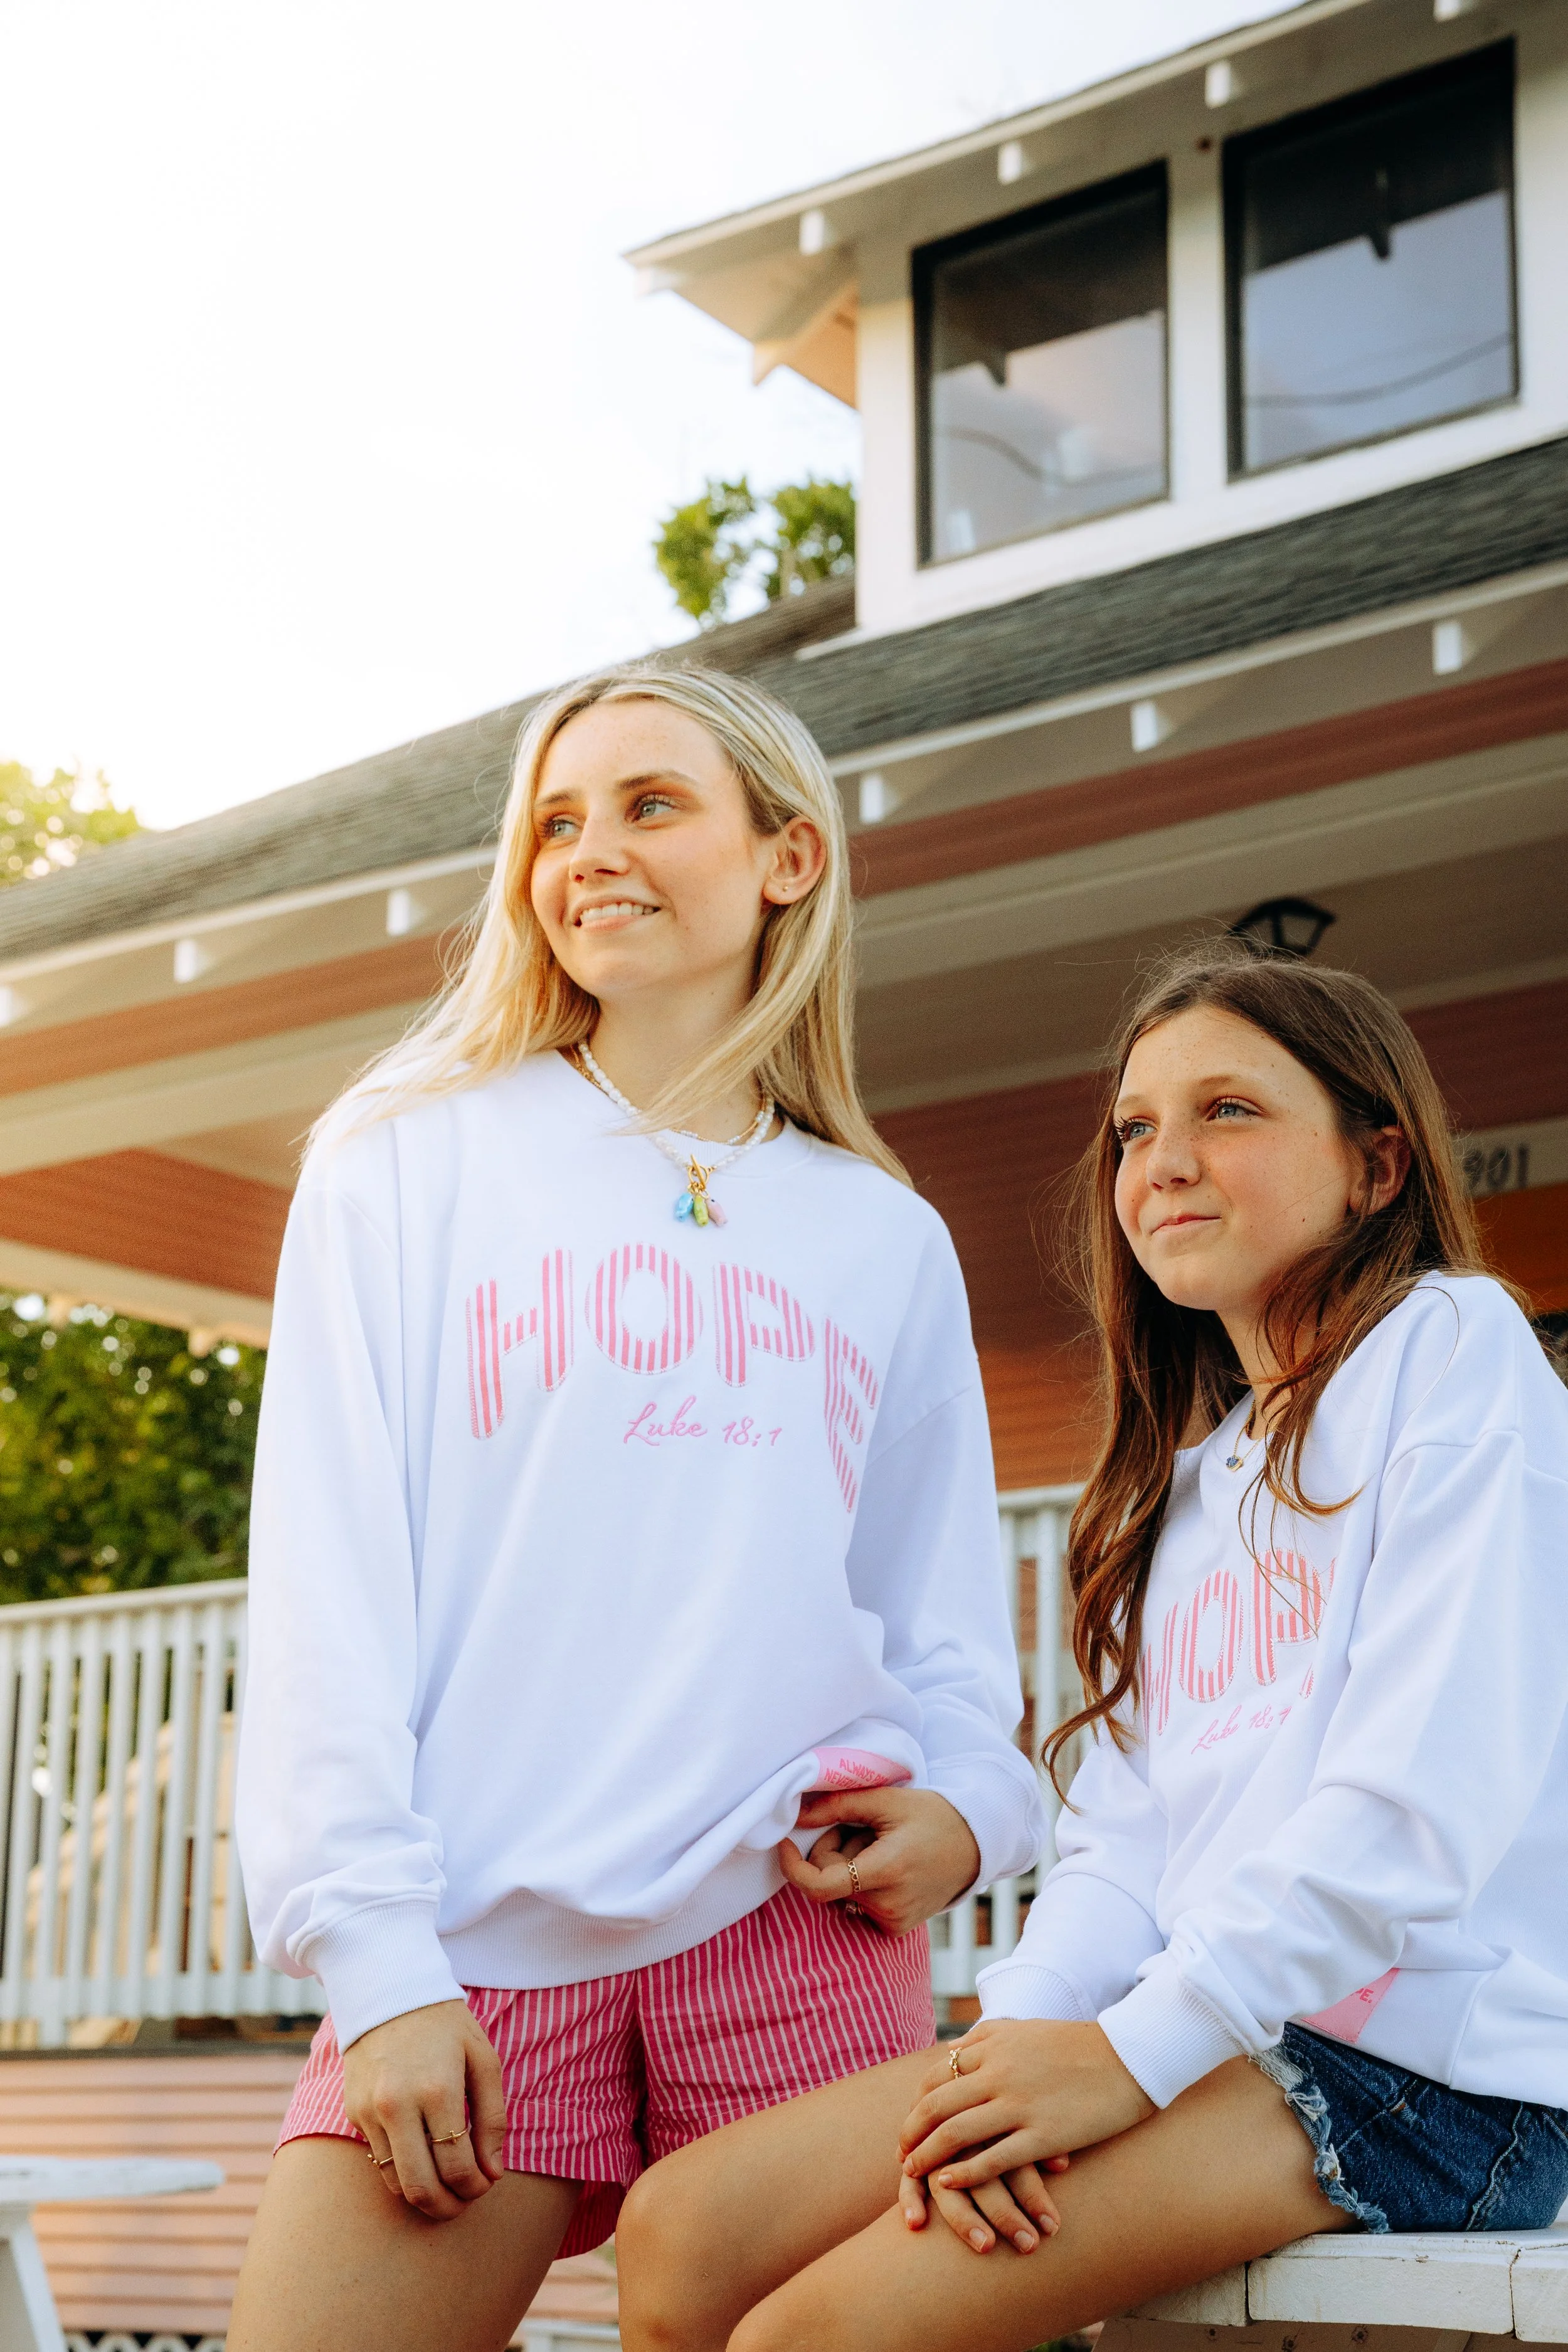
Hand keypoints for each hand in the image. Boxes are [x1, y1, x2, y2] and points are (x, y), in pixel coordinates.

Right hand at [343, 1998, 506, 2220]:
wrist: (390, 1992)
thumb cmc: (446, 2025)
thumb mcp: (483, 2059)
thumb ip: (493, 2118)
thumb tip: (493, 2172)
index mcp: (437, 2089)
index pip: (456, 2165)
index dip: (475, 2187)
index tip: (486, 2184)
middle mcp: (398, 2105)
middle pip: (421, 2188)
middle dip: (448, 2208)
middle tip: (464, 2203)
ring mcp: (370, 2112)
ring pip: (396, 2183)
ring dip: (423, 2198)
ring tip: (445, 2189)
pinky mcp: (353, 2113)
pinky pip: (378, 2162)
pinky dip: (402, 2172)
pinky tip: (421, 2160)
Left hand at [777, 1786, 979, 1936]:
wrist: (976, 1844)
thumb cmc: (932, 1816)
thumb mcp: (887, 1800)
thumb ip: (837, 1805)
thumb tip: (795, 1815)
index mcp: (886, 1872)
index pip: (819, 1886)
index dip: (793, 1867)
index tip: (784, 1842)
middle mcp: (888, 1906)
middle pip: (830, 1880)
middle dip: (833, 1850)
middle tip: (863, 1828)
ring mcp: (893, 1922)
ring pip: (843, 1891)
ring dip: (850, 1865)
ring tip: (884, 1845)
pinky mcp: (896, 1929)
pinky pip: (858, 1903)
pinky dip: (863, 1882)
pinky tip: (890, 1865)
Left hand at [898, 2020, 1152, 2249]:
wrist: (1129, 2056)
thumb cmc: (1077, 2044)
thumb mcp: (1025, 2029)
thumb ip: (987, 2037)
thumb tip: (953, 2051)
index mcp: (994, 2044)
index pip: (938, 2075)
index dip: (918, 2102)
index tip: (910, 2123)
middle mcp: (999, 2071)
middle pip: (938, 2104)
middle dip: (913, 2131)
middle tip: (901, 2153)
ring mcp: (1019, 2103)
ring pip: (957, 2133)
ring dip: (928, 2155)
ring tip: (912, 2172)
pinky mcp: (1043, 2134)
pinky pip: (993, 2158)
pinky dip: (965, 2172)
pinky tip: (948, 2182)